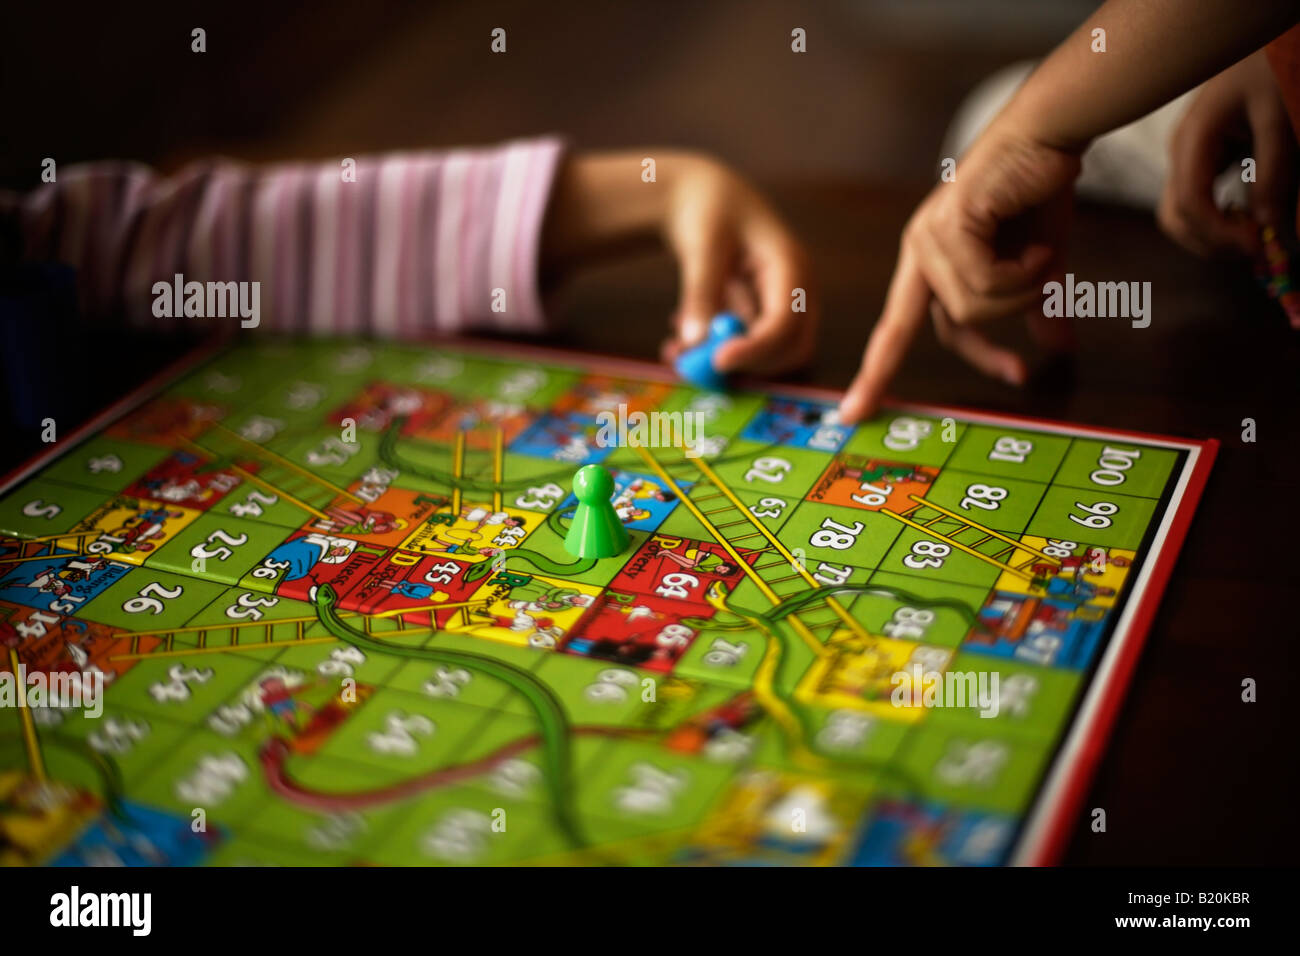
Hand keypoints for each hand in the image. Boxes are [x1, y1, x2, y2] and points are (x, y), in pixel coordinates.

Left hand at [656, 154, 816, 374]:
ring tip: (675, 349)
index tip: (718, 361)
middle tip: (697, 364)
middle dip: (746, 363)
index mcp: (791, 266)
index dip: (757, 348)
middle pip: (790, 348)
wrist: (702, 194)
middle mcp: (795, 291)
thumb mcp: (702, 244)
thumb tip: (695, 341)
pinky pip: (743, 347)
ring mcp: (779, 305)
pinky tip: (678, 340)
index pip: (787, 321)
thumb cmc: (708, 208)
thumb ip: (701, 291)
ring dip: (722, 358)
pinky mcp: (758, 316)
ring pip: (763, 354)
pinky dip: (712, 350)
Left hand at [838, 128, 1080, 423]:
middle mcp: (920, 252)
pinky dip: (1024, 271)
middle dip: (990, 351)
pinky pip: (987, 282)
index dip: (876, 373)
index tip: (854, 415)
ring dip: (1021, 292)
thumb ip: (1035, 305)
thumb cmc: (1039, 193)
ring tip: (1037, 260)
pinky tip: (1034, 245)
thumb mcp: (1039, 265)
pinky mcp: (949, 223)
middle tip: (1019, 371)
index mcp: (928, 264)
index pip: (896, 330)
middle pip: (954, 326)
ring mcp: (930, 237)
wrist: (1049, 135)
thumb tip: (1058, 344)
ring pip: (974, 307)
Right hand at [1158, 50, 1296, 257]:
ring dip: (1212, 237)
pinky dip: (1217, 222)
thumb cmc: (1268, 68)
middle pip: (1175, 219)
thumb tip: (1268, 225)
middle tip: (1258, 248)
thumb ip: (1275, 170)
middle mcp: (1180, 154)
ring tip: (1254, 235)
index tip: (1260, 246)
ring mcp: (1185, 159)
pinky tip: (1246, 217)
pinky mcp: (1198, 162)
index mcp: (1192, 139)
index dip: (1220, 234)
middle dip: (1212, 243)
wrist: (1258, 43)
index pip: (1190, 205)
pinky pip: (1195, 205)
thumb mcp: (1280, 115)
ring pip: (1181, 217)